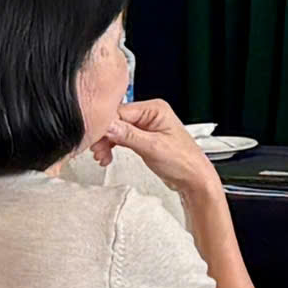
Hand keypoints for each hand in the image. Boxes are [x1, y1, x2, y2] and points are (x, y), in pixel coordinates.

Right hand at [99, 100, 217, 194]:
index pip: (120, 111)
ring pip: (116, 129)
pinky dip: (112, 146)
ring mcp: (146, 125)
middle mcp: (150, 114)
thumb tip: (107, 125)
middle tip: (98, 151)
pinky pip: (120, 137)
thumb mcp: (153, 147)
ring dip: (106, 143)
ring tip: (102, 157)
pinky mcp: (143, 137)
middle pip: (116, 120)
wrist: (192, 178)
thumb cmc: (183, 161)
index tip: (94, 139)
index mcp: (156, 109)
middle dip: (104, 136)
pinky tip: (107, 156)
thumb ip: (128, 135)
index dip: (104, 125)